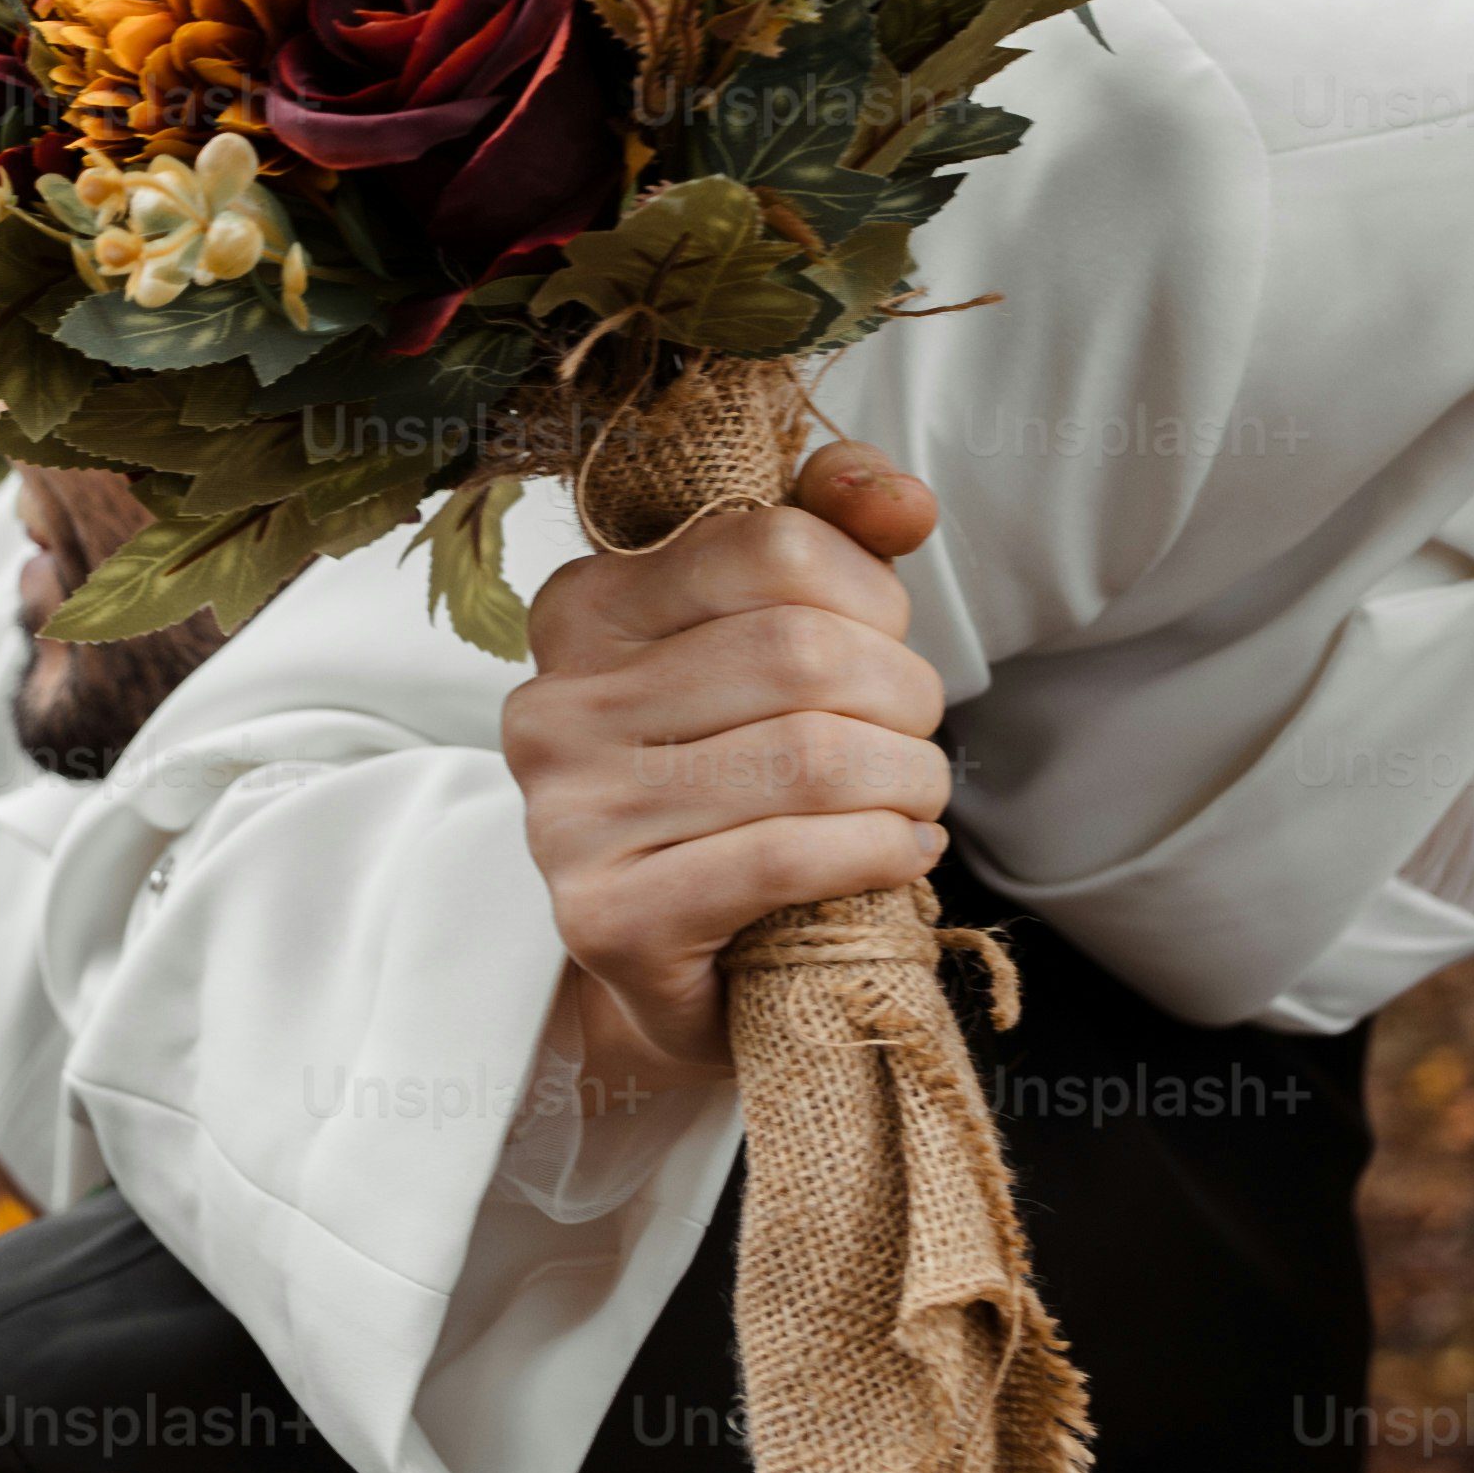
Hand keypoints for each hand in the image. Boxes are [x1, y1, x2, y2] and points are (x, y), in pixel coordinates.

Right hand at [502, 439, 950, 1123]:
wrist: (677, 972)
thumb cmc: (734, 787)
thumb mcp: (774, 644)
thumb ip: (831, 541)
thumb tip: (901, 500)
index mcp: (585, 609)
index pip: (772, 546)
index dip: (872, 596)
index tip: (888, 645)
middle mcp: (554, 703)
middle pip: (801, 652)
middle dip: (904, 696)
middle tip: (919, 740)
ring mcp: (569, 816)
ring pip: (807, 757)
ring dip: (907, 781)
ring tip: (916, 800)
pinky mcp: (608, 919)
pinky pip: (785, 859)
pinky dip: (878, 854)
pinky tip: (903, 855)